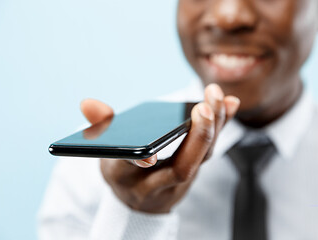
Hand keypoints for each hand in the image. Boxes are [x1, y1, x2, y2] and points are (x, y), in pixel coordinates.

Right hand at [81, 84, 239, 213]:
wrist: (139, 201)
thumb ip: (100, 125)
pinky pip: (208, 151)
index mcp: (124, 176)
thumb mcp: (105, 151)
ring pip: (200, 159)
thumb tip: (88, 104)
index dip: (139, 162)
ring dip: (214, 127)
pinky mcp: (192, 173)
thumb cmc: (122, 171)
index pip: (132, 172)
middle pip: (181, 168)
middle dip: (197, 136)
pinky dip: (220, 126)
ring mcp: (176, 182)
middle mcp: (152, 184)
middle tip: (205, 105)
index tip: (149, 155)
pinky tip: (229, 104)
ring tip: (219, 97)